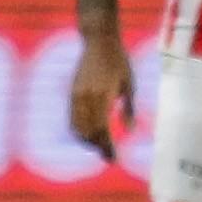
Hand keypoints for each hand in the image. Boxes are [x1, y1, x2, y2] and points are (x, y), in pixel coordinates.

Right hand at [68, 33, 134, 157]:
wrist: (98, 42)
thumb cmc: (119, 62)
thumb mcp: (130, 85)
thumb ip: (129, 109)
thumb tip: (130, 132)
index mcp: (103, 96)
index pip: (103, 130)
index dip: (107, 147)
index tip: (114, 159)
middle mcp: (87, 98)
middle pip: (89, 132)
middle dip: (98, 147)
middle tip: (109, 157)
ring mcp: (77, 95)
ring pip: (78, 128)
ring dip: (88, 141)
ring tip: (100, 148)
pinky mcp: (72, 93)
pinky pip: (72, 118)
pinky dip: (79, 131)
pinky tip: (88, 135)